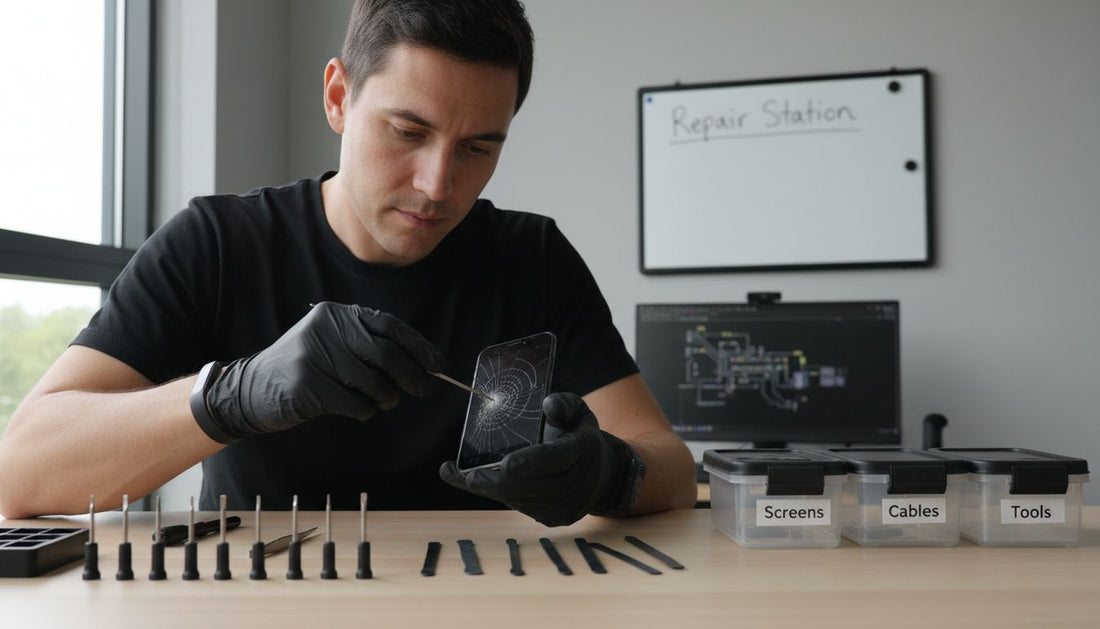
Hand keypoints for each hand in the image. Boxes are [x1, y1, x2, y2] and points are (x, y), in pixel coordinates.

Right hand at [199, 302, 443, 441]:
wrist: (249, 391)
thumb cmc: (304, 370)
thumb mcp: (333, 344)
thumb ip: (369, 346)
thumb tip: (422, 364)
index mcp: (337, 314)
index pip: (389, 326)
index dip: (418, 347)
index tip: (436, 365)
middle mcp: (327, 328)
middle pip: (387, 354)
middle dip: (412, 376)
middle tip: (422, 390)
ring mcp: (315, 355)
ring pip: (374, 382)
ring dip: (386, 398)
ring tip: (382, 402)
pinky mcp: (307, 385)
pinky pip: (355, 403)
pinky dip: (365, 411)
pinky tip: (358, 409)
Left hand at [439, 392, 640, 526]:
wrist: (601, 475)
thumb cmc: (579, 435)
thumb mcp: (579, 412)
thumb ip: (563, 404)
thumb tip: (548, 404)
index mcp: (582, 450)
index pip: (555, 457)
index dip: (531, 462)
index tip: (506, 464)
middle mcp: (575, 484)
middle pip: (530, 486)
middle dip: (496, 482)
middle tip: (468, 476)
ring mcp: (565, 507)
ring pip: (521, 500)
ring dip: (493, 489)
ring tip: (467, 477)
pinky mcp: (553, 519)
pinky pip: (522, 507)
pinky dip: (502, 495)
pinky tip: (484, 484)